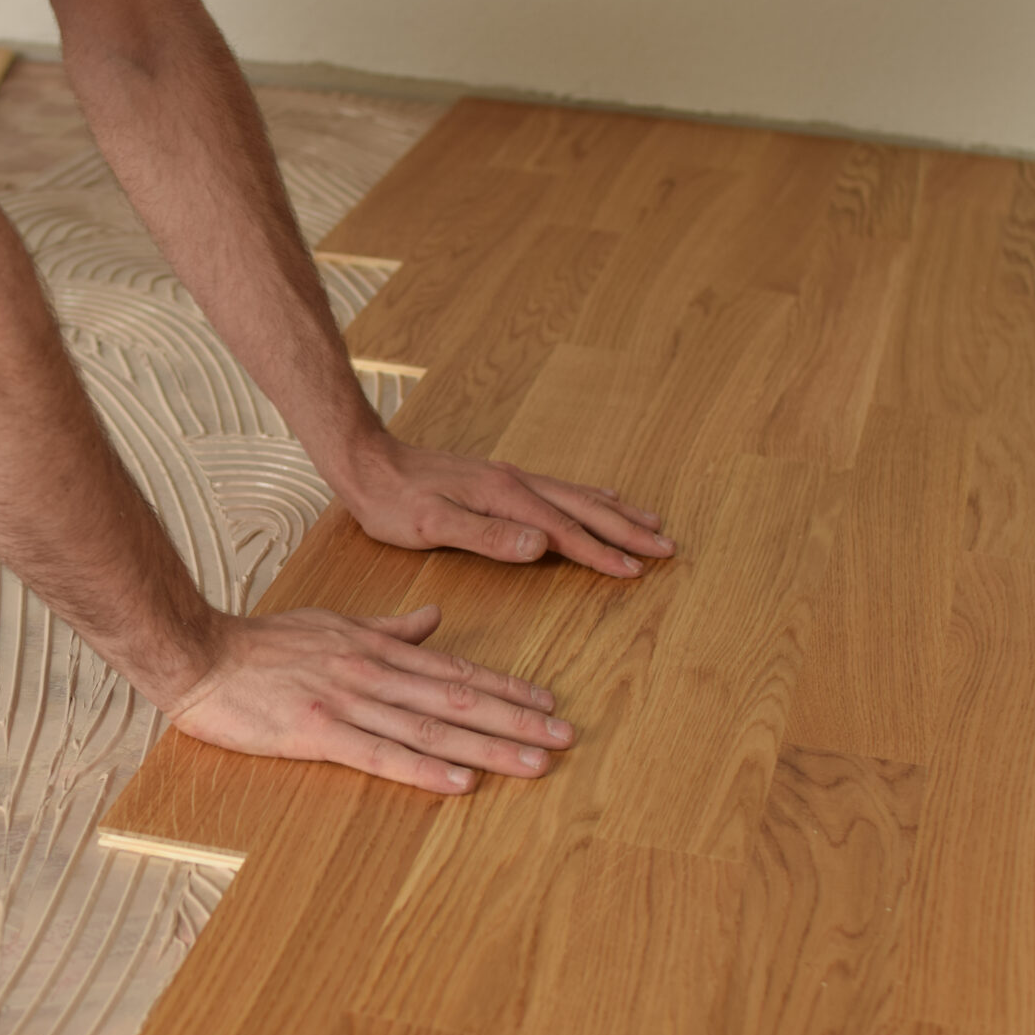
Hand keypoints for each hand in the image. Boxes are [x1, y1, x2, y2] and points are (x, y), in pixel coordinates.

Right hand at [167, 605, 573, 793]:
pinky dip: (424, 768)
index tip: (547, 703)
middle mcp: (372, 673)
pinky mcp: (317, 732)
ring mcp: (347, 702)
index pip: (456, 670)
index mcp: (377, 649)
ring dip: (488, 747)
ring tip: (535, 763)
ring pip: (432, 726)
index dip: (506, 688)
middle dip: (516, 720)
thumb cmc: (261, 644)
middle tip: (565, 737)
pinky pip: (380, 753)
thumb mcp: (333, 623)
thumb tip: (435, 620)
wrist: (199, 654)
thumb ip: (389, 628)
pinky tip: (460, 782)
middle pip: (458, 698)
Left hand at [330, 433, 675, 576]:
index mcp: (505, 497)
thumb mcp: (433, 526)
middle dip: (627, 530)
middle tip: (666, 547)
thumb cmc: (393, 501)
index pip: (566, 531)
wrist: (367, 463)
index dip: (601, 553)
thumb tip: (541, 544)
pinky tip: (597, 500)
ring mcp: (509, 479)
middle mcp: (515, 483)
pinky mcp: (499, 480)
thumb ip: (488, 536)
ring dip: (616, 513)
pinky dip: (588, 498)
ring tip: (649, 523)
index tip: (636, 571)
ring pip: (576, 496)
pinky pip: (558, 490)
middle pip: (584, 509)